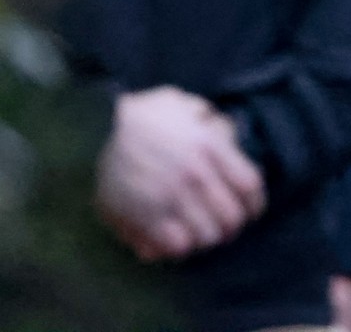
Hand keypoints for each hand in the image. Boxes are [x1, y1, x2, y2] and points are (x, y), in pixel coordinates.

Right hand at [95, 87, 265, 262]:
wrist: (94, 127)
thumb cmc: (141, 114)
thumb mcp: (183, 103)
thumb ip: (210, 120)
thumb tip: (227, 135)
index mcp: (209, 146)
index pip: (250, 186)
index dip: (255, 204)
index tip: (252, 211)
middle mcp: (195, 174)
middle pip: (232, 217)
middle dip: (232, 225)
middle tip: (225, 226)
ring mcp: (170, 198)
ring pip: (207, 236)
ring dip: (207, 238)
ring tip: (201, 234)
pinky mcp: (144, 216)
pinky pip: (176, 246)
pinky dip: (180, 247)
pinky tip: (176, 240)